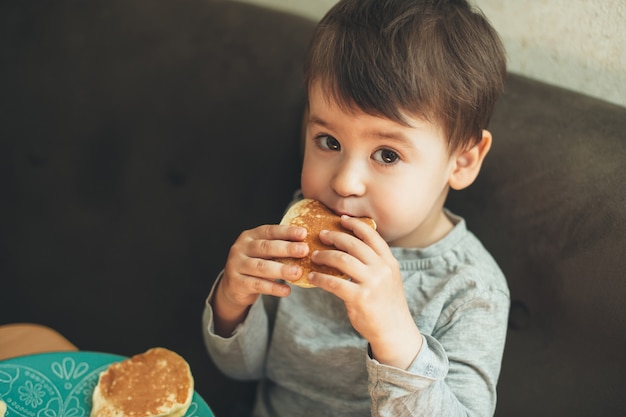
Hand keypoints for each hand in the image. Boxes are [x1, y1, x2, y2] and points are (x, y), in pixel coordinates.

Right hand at [211, 224, 307, 335]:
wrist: (233, 286)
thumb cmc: (256, 264)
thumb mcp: (265, 253)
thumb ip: (280, 248)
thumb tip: (306, 247)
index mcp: (250, 236)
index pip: (269, 231)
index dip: (286, 232)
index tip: (304, 233)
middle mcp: (241, 248)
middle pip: (265, 247)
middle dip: (286, 249)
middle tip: (304, 250)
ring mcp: (236, 265)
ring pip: (261, 267)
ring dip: (281, 270)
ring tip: (298, 273)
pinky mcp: (236, 283)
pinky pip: (258, 285)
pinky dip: (274, 288)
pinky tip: (287, 290)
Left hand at [308, 215, 422, 368]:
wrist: (395, 331)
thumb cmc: (387, 304)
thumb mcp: (389, 278)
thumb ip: (375, 263)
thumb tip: (352, 247)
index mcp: (389, 262)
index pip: (372, 235)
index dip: (355, 225)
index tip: (341, 219)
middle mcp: (382, 269)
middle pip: (354, 244)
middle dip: (335, 237)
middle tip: (322, 235)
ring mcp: (372, 283)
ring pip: (342, 260)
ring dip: (325, 256)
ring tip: (314, 256)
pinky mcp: (360, 298)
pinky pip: (334, 283)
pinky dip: (320, 278)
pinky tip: (313, 278)